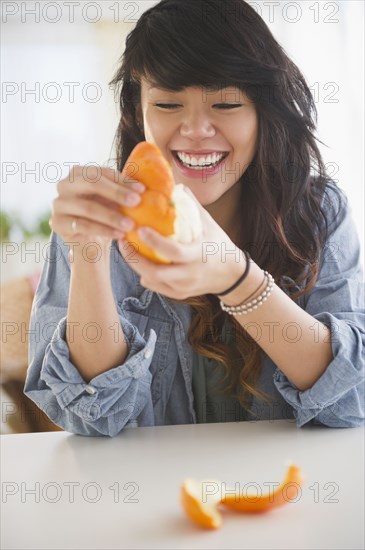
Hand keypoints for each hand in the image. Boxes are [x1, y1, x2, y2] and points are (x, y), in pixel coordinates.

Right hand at [50, 165, 144, 246]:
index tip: (142, 190)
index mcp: (78, 173)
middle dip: (117, 193)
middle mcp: (64, 185)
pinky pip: (83, 226)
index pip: (101, 172)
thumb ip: (123, 189)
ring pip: (88, 208)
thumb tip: (145, 183)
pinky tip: (120, 235)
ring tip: (131, 224)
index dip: (122, 180)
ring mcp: (59, 204)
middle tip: (137, 202)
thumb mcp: (114, 200)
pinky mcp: (57, 223)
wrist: (90, 242)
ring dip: (112, 216)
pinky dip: (104, 230)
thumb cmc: (104, 216)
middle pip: (91, 184)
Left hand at [118, 187, 245, 298]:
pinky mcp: (179, 294)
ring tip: (126, 248)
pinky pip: (156, 287)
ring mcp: (183, 287)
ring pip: (153, 281)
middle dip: (134, 259)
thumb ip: (192, 206)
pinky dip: (145, 276)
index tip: (140, 229)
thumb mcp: (209, 224)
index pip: (173, 251)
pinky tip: (138, 262)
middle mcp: (189, 274)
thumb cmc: (218, 244)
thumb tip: (176, 185)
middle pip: (156, 273)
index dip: (155, 242)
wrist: (231, 274)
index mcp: (198, 255)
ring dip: (136, 266)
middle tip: (122, 241)